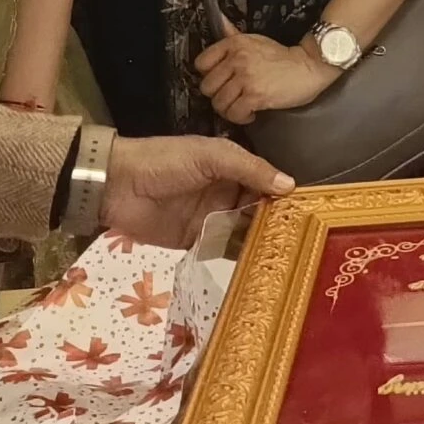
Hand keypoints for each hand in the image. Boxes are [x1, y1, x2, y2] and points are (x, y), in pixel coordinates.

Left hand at [102, 134, 291, 249]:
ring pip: (242, 231)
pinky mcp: (195, 241)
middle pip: (257, 209)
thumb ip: (249, 169)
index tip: (306, 211)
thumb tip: (289, 185)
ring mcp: (210, 218)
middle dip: (274, 222)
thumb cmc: (165, 161)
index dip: (282, 195)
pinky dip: (237, 256)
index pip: (264, 182)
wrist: (117, 186)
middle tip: (300, 240)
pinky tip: (257, 267)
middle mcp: (224, 193)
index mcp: (229, 167)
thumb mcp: (210, 156)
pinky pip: (221, 249)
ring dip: (259, 240)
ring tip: (285, 257)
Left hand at [195, 31, 337, 124]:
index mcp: (234, 44)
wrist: (309, 67)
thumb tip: (218, 20)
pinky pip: (234, 113)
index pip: (201, 63)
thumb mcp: (255, 40)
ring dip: (229, 109)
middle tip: (231, 96)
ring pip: (218, 103)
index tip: (220, 80)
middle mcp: (237, 59)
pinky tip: (251, 112)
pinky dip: (241, 118)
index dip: (208, 75)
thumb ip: (233, 34)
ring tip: (241, 106)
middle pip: (207, 87)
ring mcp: (246, 78)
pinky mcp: (256, 95)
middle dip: (218, 95)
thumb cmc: (283, 57)